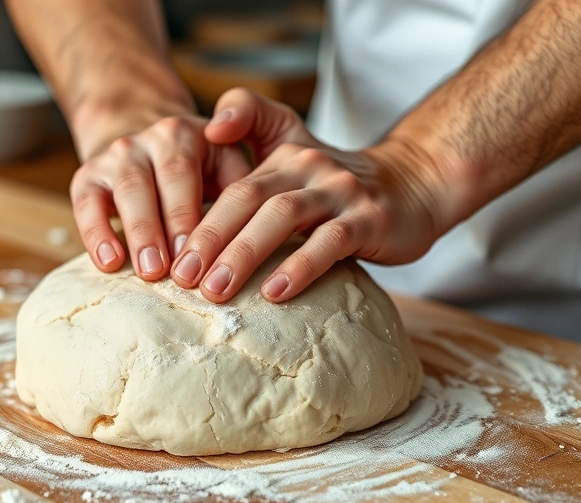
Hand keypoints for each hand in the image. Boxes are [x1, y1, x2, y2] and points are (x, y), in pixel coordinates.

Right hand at [70, 113, 251, 279]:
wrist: (146, 145)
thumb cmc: (199, 167)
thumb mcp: (226, 161)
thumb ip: (243, 184)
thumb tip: (259, 223)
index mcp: (187, 135)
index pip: (187, 172)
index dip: (191, 214)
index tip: (200, 254)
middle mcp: (150, 139)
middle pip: (156, 181)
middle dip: (165, 227)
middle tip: (173, 270)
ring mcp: (117, 155)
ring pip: (125, 190)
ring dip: (137, 233)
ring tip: (148, 272)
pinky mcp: (88, 175)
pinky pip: (86, 202)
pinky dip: (95, 232)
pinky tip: (108, 262)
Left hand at [170, 88, 450, 303]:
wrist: (414, 186)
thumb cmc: (338, 183)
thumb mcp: (294, 150)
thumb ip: (250, 131)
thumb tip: (207, 131)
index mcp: (283, 155)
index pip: (229, 181)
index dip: (195, 214)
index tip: (167, 250)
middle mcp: (308, 167)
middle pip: (248, 197)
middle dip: (209, 238)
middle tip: (179, 278)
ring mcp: (340, 192)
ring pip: (283, 216)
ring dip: (244, 253)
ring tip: (215, 290)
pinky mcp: (370, 220)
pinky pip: (330, 243)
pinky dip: (300, 267)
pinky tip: (274, 293)